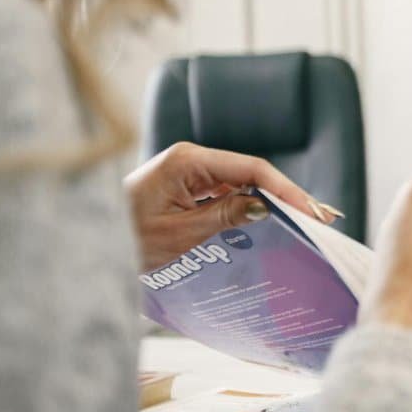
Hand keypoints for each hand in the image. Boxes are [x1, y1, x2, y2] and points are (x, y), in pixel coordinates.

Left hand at [127, 142, 325, 270]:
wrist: (89, 251)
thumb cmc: (122, 241)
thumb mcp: (179, 235)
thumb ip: (225, 216)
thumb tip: (266, 205)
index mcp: (187, 161)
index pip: (251, 168)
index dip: (287, 189)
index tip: (312, 210)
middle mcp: (190, 160)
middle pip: (251, 174)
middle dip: (287, 196)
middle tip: (322, 217)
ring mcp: (189, 174)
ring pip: (242, 185)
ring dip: (271, 204)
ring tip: (305, 222)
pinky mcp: (187, 189)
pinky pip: (226, 195)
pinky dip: (249, 209)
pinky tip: (272, 223)